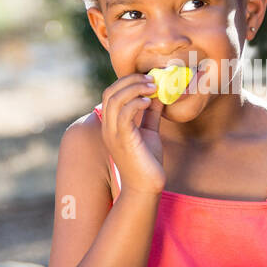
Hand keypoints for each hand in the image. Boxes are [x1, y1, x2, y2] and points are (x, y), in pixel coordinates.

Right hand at [100, 73, 165, 194]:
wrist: (146, 187)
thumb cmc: (147, 162)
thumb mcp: (149, 131)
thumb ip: (151, 113)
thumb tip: (158, 94)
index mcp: (111, 124)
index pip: (111, 94)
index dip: (127, 82)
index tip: (148, 79)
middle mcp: (108, 128)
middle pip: (110, 92)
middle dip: (130, 80)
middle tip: (151, 79)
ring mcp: (113, 134)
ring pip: (115, 99)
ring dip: (135, 88)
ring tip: (153, 87)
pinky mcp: (123, 140)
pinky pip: (124, 113)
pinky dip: (136, 102)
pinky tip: (149, 102)